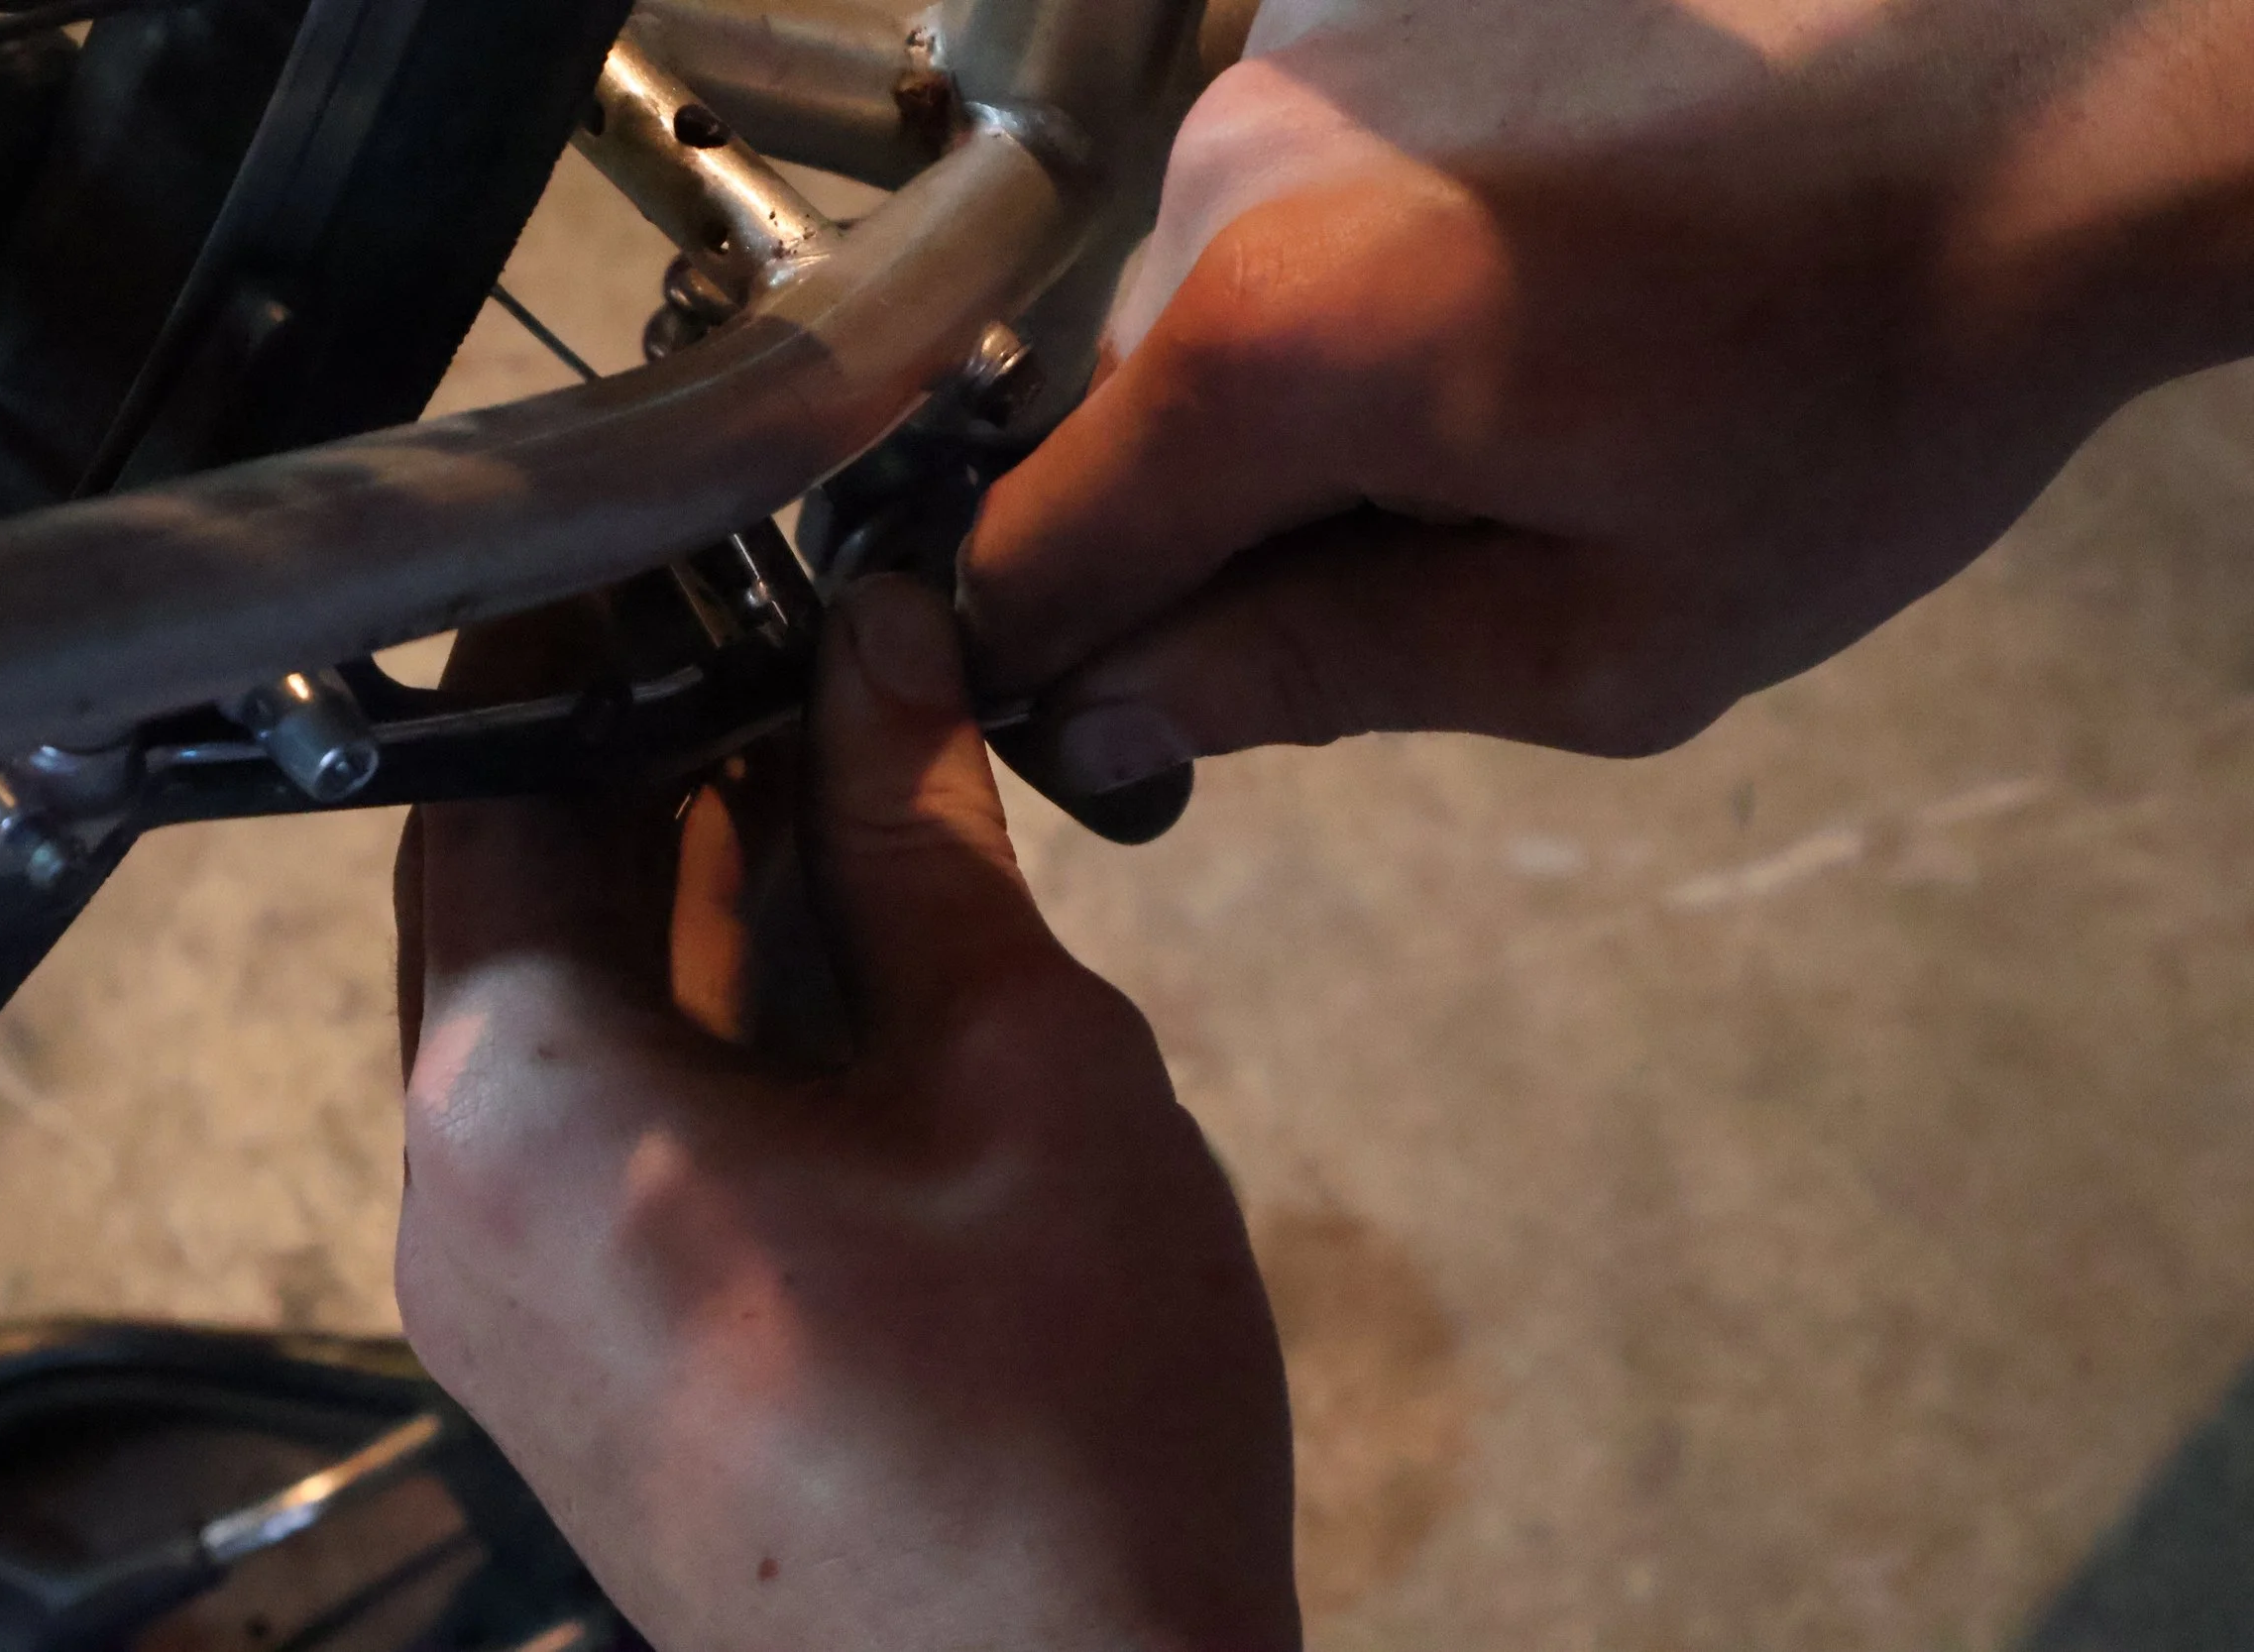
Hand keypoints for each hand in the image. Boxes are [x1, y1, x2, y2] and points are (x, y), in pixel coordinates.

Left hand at [391, 579, 1298, 1651]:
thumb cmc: (1065, 1418)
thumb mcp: (1022, 1069)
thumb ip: (923, 834)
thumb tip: (886, 639)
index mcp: (516, 1108)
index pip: (493, 784)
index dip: (585, 638)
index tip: (682, 531)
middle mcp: (456, 1205)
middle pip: (516, 895)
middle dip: (649, 747)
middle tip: (790, 619)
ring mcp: (512, 1300)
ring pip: (569, 1010)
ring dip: (690, 875)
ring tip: (835, 745)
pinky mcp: (589, 1360)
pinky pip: (606, 1121)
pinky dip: (705, 1006)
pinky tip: (838, 932)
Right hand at [966, 0, 2253, 792]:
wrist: (2036, 112)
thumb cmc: (1860, 402)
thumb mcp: (1604, 639)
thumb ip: (1315, 678)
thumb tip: (1113, 718)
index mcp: (1273, 347)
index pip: (1032, 558)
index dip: (1065, 672)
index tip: (1154, 730)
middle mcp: (1227, 174)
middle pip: (1114, 440)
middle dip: (1215, 545)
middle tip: (1431, 578)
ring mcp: (1285, 69)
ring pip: (1190, 327)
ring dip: (1288, 418)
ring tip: (1507, 419)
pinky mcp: (1346, 18)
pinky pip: (1267, 219)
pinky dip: (1341, 300)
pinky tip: (1513, 303)